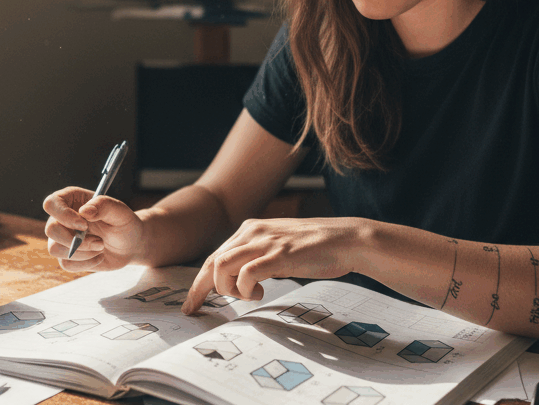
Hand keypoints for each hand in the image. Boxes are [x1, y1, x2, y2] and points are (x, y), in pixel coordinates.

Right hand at [43, 186, 144, 271]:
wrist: (130, 245)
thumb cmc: (124, 223)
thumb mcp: (120, 211)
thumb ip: (104, 205)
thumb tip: (84, 211)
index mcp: (72, 199)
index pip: (52, 203)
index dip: (63, 215)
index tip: (84, 224)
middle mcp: (62, 218)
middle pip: (50, 229)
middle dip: (75, 240)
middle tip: (99, 242)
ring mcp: (62, 238)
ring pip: (55, 249)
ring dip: (82, 253)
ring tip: (101, 246)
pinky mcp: (66, 256)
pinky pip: (66, 264)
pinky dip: (86, 263)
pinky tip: (99, 256)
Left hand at [180, 217, 363, 313]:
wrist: (346, 240)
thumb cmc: (315, 248)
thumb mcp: (278, 248)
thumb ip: (258, 257)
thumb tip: (241, 278)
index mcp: (250, 229)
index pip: (214, 256)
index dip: (200, 281)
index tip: (193, 302)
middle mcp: (252, 232)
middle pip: (211, 262)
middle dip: (200, 289)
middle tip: (194, 310)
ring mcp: (265, 242)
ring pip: (222, 266)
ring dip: (227, 288)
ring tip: (247, 297)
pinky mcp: (278, 255)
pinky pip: (246, 274)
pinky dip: (246, 289)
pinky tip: (261, 294)